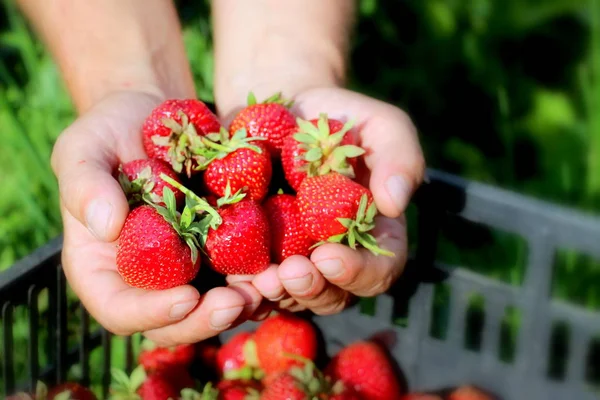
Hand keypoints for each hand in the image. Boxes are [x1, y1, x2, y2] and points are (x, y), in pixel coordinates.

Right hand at [51, 90, 261, 345]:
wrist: (155, 115)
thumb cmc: (108, 132)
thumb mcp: (83, 150)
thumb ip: (86, 187)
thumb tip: (105, 228)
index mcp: (103, 267)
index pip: (120, 309)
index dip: (150, 313)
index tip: (184, 298)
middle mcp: (148, 277)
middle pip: (174, 321)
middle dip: (205, 320)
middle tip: (237, 302)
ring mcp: (188, 265)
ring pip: (213, 305)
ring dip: (243, 304)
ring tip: (269, 286)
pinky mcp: (221, 247)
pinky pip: (241, 271)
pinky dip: (261, 274)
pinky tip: (283, 263)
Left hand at [226, 87, 424, 315]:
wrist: (284, 108)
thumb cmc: (340, 118)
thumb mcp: (381, 126)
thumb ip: (399, 158)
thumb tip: (396, 202)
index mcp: (373, 235)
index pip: (378, 270)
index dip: (357, 272)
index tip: (329, 256)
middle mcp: (336, 256)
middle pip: (332, 295)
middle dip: (312, 289)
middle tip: (290, 273)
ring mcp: (295, 258)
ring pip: (289, 295)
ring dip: (275, 293)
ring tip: (258, 279)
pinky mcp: (257, 252)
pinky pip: (251, 282)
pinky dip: (242, 285)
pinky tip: (232, 276)